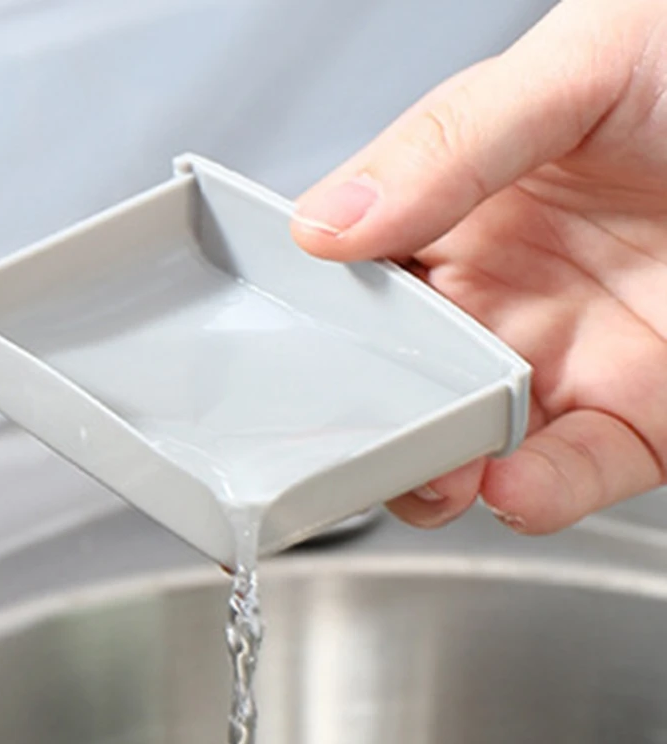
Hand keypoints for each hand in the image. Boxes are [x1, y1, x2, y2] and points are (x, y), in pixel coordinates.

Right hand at [291, 0, 666, 533]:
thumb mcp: (575, 69)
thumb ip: (443, 145)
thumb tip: (324, 223)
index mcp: (459, 216)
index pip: (362, 284)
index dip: (323, 324)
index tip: (294, 356)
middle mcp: (499, 299)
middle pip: (406, 379)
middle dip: (375, 420)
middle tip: (353, 438)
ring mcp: (562, 365)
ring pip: (471, 442)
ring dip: (441, 471)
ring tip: (432, 474)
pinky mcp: (634, 420)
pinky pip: (569, 472)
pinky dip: (537, 490)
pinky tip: (511, 483)